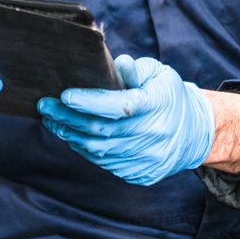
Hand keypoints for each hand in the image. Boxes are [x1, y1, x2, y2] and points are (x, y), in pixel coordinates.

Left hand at [40, 54, 214, 185]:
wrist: (194, 133)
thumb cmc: (168, 96)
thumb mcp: (158, 73)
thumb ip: (135, 69)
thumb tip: (116, 64)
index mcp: (158, 105)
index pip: (119, 106)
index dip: (89, 102)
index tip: (64, 95)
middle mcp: (154, 135)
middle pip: (102, 131)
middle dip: (68, 118)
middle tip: (45, 106)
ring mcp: (148, 159)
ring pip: (99, 151)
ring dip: (71, 136)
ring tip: (53, 120)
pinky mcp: (141, 174)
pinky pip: (106, 163)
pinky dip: (85, 150)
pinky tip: (74, 136)